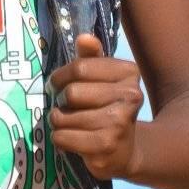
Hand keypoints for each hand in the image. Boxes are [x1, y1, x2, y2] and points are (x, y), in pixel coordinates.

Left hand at [46, 33, 143, 179]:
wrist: (124, 151)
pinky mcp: (105, 147)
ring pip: (64, 116)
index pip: (79, 67)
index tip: (58, 83)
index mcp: (129, 72)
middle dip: (61, 100)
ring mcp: (119, 123)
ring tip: (69, 123)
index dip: (60, 76)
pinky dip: (59, 137)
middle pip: (71, 92)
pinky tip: (70, 137)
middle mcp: (130, 96)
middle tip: (66, 106)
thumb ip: (90, 57)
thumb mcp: (100, 78)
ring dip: (59, 120)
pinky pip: (63, 137)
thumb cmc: (106, 106)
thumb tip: (83, 38)